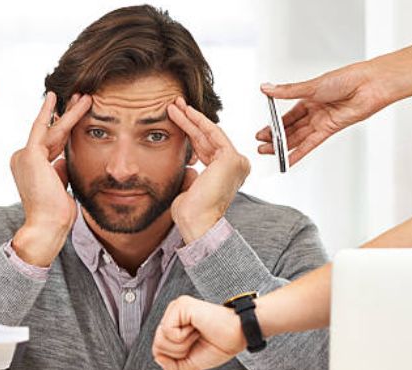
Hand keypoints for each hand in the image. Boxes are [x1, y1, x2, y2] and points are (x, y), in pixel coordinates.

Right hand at [10, 92, 92, 266]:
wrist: (47, 225)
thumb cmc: (55, 213)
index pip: (50, 144)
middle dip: (67, 115)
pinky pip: (49, 129)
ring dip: (70, 112)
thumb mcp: (61, 186)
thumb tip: (63, 160)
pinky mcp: (31, 154)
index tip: (74, 117)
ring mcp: (25, 155)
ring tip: (85, 96)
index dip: (64, 130)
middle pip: (50, 132)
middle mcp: (22, 158)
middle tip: (80, 97)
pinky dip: (62, 115)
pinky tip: (71, 102)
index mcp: (30, 167)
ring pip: (52, 128)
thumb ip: (60, 171)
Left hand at [153, 295, 245, 369]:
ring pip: (160, 340)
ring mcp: (176, 308)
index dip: (176, 358)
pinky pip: (167, 331)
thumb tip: (158, 359)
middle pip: (157, 346)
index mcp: (173, 325)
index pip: (158, 350)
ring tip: (197, 334)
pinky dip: (183, 337)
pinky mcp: (180, 305)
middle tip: (197, 341)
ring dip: (182, 345)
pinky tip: (196, 328)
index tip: (195, 347)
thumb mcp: (191, 363)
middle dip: (179, 352)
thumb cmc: (220, 344)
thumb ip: (172, 367)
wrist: (238, 336)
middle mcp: (172, 314)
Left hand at [167, 97, 249, 241]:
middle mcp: (235, 168)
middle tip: (175, 107)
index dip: (190, 134)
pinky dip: (199, 121)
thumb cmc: (192, 213)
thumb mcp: (189, 189)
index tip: (176, 122)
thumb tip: (189, 166)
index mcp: (226, 176)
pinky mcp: (231, 158)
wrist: (197, 222)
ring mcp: (236, 162)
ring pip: (209, 134)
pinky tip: (186, 111)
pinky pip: (213, 133)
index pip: (206, 149)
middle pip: (208, 139)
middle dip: (190, 122)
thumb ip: (192, 175)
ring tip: (175, 105)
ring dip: (191, 118)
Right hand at [257, 61, 390, 164]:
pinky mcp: (329, 130)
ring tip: (268, 151)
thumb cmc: (346, 79)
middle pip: (290, 128)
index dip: (274, 124)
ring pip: (297, 137)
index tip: (262, 131)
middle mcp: (314, 112)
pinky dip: (299, 152)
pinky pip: (310, 144)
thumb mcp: (310, 85)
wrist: (369, 85)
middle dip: (275, 137)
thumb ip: (286, 91)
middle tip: (262, 144)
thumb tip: (267, 88)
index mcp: (308, 98)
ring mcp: (321, 122)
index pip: (287, 115)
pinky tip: (288, 159)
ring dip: (282, 145)